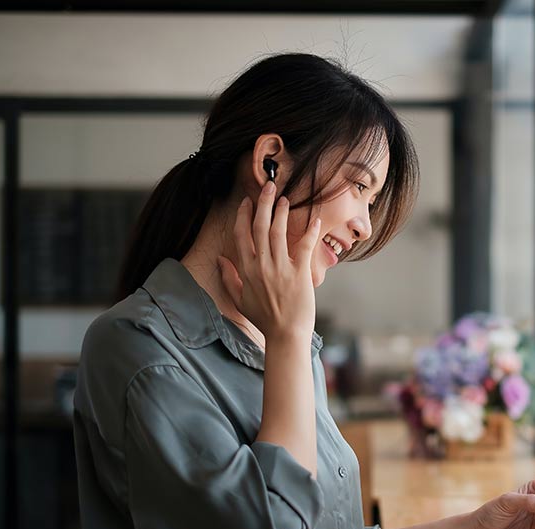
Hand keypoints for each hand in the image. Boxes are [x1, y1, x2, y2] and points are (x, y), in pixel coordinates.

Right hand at [217, 181, 321, 342]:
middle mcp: (261, 266)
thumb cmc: (265, 320)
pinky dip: (309, 232)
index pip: (242, 235)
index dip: (244, 216)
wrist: (286, 335)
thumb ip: (229, 278)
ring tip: (285, 198)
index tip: (247, 202)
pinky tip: (314, 219)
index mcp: (246, 270)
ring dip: (281, 212)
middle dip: (263, 204)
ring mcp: (280, 269)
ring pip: (278, 232)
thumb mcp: (240, 300)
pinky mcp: (299, 274)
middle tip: (269, 187)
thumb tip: (220, 260)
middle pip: (259, 227)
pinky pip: (304, 247)